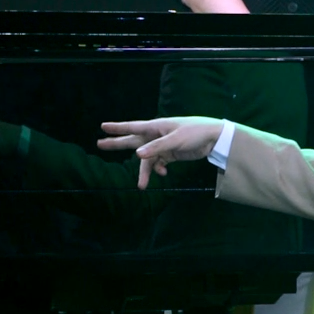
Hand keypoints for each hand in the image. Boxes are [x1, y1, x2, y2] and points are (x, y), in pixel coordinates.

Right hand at [98, 117, 223, 188]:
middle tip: (100, 144)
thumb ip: (156, 148)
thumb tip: (137, 156)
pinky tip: (163, 174)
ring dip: (145, 172)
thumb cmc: (194, 132)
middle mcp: (155, 135)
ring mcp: (162, 145)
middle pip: (133, 141)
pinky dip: (158, 169)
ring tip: (141, 186)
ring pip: (147, 159)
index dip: (117, 128)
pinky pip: (158, 163)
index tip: (102, 127)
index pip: (132, 127)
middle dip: (117, 144)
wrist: (213, 138)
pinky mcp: (169, 154)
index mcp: (155, 127)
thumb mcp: (175, 140)